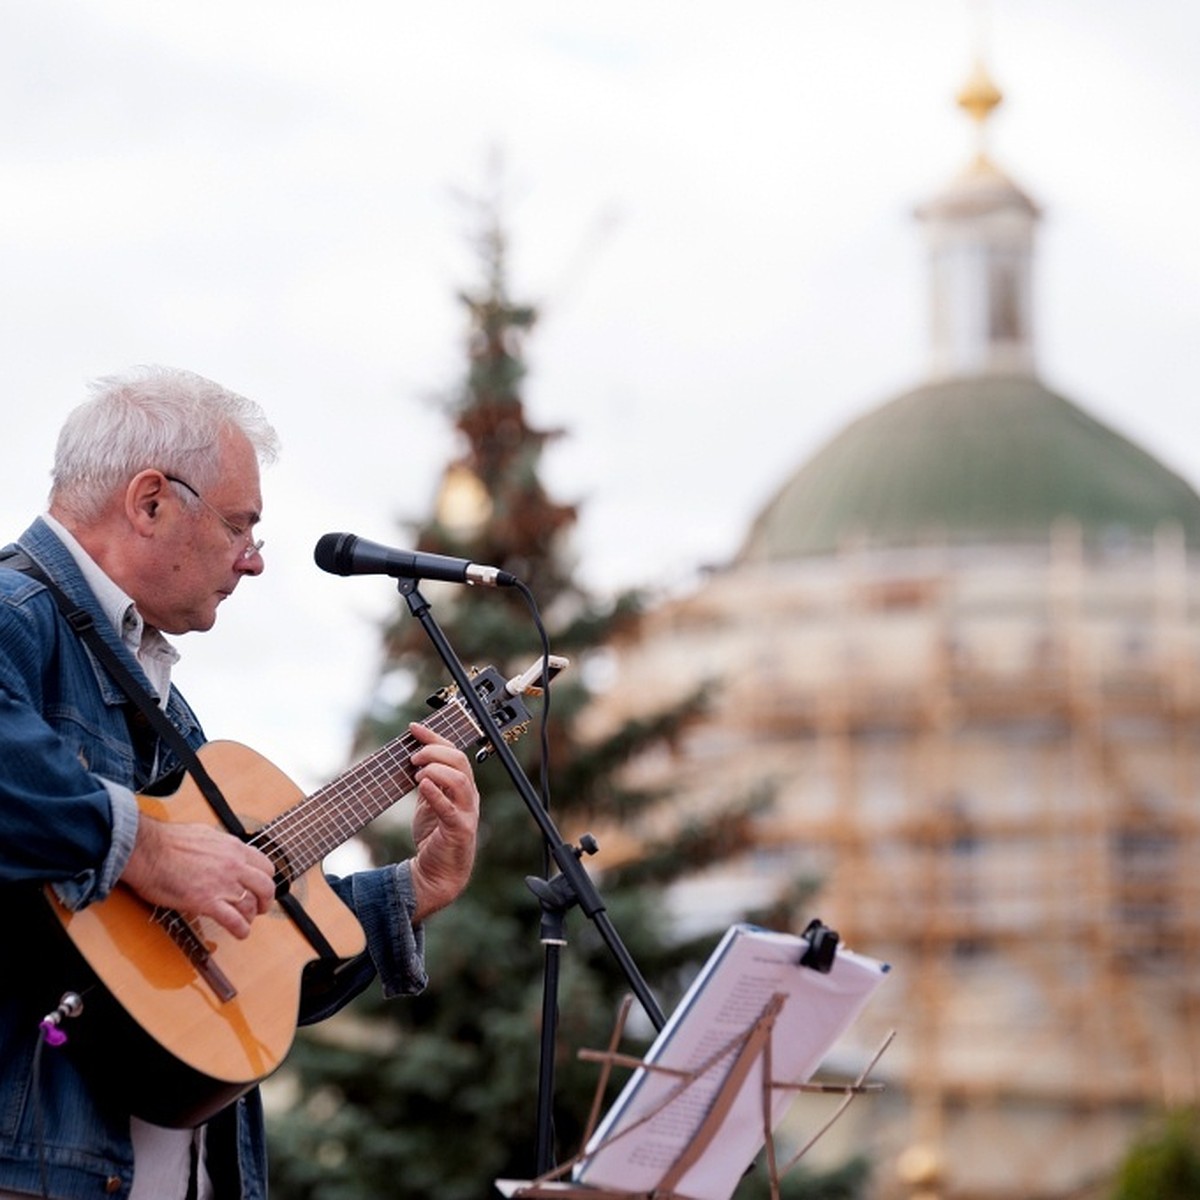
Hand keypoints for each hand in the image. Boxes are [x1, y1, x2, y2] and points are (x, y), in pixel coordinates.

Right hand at [121, 815, 275, 938]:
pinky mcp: (207, 902)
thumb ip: (219, 845)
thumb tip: (221, 849)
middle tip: (261, 907)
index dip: (265, 879)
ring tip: (246, 922)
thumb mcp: (204, 833)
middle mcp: (234, 865)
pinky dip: (241, 930)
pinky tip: (240, 934)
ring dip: (251, 917)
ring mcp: (222, 885)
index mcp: (234, 848)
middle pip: (265, 886)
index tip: (260, 886)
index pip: (265, 865)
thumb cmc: (167, 840)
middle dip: (266, 900)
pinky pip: (233, 921)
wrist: (148, 850)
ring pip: (251, 905)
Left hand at [407, 721, 479, 923]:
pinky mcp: (459, 831)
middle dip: (435, 752)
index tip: (413, 728)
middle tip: (414, 757)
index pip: (454, 753)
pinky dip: (436, 794)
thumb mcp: (428, 802)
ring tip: (417, 773)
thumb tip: (413, 757)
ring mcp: (466, 813)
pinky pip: (451, 809)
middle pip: (460, 762)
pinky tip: (422, 785)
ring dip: (437, 770)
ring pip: (461, 781)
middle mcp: (468, 796)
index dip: (434, 738)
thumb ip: (426, 781)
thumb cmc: (434, 836)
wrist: (437, 873)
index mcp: (462, 786)